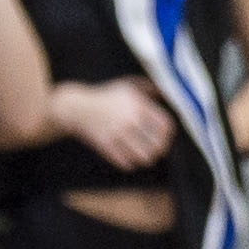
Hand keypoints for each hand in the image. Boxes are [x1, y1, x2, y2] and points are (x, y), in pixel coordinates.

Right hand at [56, 78, 173, 168]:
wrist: (78, 108)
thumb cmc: (106, 96)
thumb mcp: (128, 85)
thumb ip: (150, 88)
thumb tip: (170, 93)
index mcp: (137, 104)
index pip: (164, 125)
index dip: (169, 134)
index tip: (165, 135)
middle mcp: (129, 119)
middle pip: (157, 144)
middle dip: (160, 148)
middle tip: (157, 148)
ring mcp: (117, 134)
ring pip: (143, 157)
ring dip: (147, 158)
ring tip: (146, 155)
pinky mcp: (106, 146)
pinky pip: (127, 163)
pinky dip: (132, 162)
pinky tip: (131, 157)